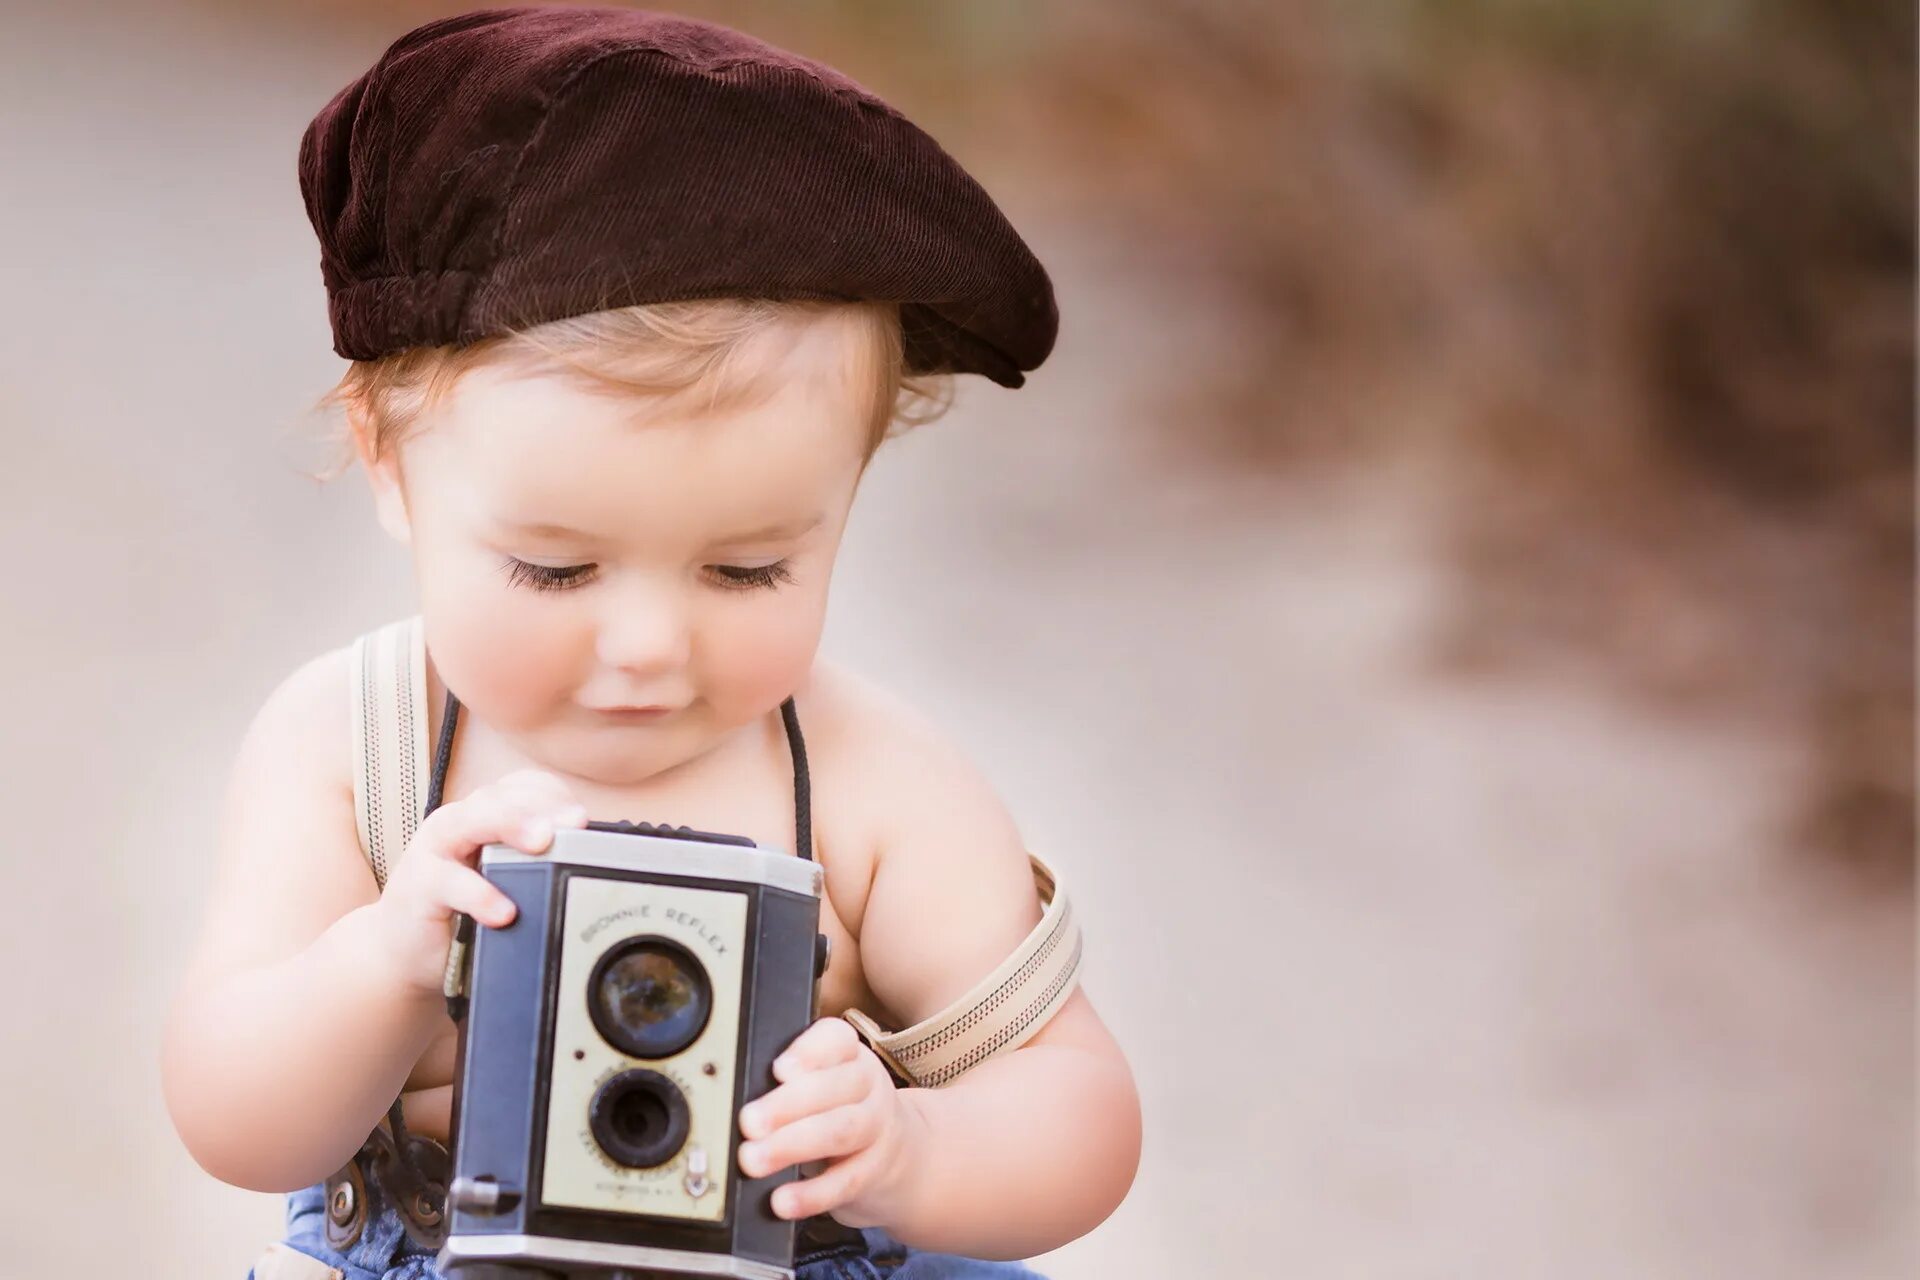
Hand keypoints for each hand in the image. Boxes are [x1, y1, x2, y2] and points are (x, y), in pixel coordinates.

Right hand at [368, 767, 587, 997]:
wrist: (403, 952)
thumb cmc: (463, 911)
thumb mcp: (505, 881)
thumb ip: (538, 866)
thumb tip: (596, 867)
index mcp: (486, 816)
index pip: (523, 787)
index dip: (554, 796)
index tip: (582, 818)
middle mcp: (460, 823)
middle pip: (499, 796)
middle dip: (539, 805)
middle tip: (573, 823)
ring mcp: (435, 851)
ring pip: (469, 821)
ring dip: (509, 826)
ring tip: (543, 843)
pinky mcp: (418, 886)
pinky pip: (449, 882)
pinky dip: (479, 894)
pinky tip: (504, 911)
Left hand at [736, 1016, 926, 1225]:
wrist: (899, 1154)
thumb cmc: (841, 1109)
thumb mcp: (824, 1082)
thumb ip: (788, 1083)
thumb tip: (739, 1097)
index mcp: (850, 1055)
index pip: (837, 1039)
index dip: (808, 1052)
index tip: (778, 1069)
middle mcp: (868, 1086)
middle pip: (836, 1088)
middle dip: (787, 1105)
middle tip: (748, 1123)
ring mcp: (877, 1128)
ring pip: (840, 1132)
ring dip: (792, 1146)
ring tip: (753, 1160)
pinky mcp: (875, 1172)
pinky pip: (845, 1182)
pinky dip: (812, 1195)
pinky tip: (783, 1200)